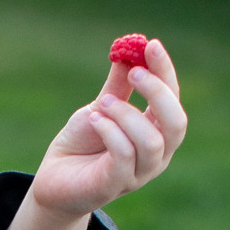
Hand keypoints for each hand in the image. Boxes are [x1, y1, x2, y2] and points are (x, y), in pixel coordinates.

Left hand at [0, 38, 186, 229]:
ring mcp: (138, 173)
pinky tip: (93, 120)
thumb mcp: (101, 108)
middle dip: (157, 93)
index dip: (165, 71)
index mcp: (157, 131)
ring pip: (151, 141)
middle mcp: (156, 154)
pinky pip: (124, 156)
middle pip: (176, 123)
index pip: (173, 98)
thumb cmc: (82, 143)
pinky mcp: (114, 185)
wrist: (53, 179)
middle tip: (133, 72)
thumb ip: (118, 85)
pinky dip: (110, 131)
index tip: (151, 44)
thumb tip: (130, 47)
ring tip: (101, 105)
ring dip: (127, 115)